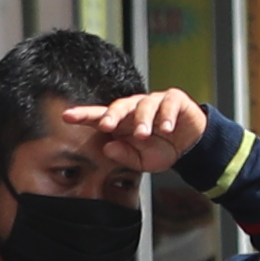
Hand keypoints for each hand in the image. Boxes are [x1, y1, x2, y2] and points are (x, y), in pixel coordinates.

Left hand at [58, 90, 215, 173]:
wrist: (192, 146)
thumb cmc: (163, 149)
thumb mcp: (142, 160)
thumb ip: (124, 155)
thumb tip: (107, 147)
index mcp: (123, 122)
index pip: (100, 116)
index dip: (83, 115)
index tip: (67, 117)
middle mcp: (135, 108)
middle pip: (119, 106)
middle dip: (111, 115)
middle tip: (106, 125)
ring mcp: (155, 101)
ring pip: (144, 105)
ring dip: (143, 120)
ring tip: (144, 135)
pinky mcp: (174, 99)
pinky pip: (168, 104)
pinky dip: (167, 116)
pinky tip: (167, 129)